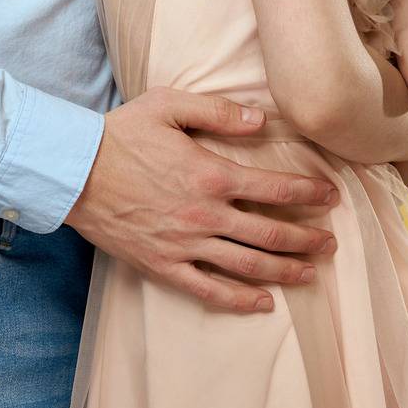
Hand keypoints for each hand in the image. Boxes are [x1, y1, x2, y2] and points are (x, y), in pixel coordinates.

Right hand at [63, 87, 339, 312]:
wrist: (75, 171)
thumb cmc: (122, 133)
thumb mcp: (169, 104)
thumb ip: (219, 112)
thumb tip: (261, 120)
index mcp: (212, 173)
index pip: (275, 188)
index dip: (309, 193)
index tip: (331, 196)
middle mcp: (206, 214)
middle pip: (270, 233)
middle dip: (307, 237)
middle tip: (332, 241)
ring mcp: (186, 245)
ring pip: (248, 265)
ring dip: (285, 269)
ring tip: (312, 271)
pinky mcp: (164, 266)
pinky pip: (209, 290)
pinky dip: (240, 300)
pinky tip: (263, 302)